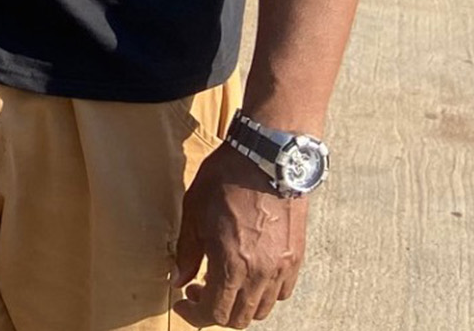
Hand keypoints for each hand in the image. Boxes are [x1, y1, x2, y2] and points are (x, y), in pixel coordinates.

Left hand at [173, 143, 309, 327]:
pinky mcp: (296, 256)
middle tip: (199, 289)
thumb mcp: (194, 213)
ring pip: (261, 309)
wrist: (267, 158)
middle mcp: (260, 273)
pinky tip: (250, 273)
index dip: (193, 314)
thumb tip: (178, 280)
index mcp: (231, 265)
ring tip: (225, 281)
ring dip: (240, 303)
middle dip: (214, 311)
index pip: (214, 314)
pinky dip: (264, 292)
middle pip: (239, 318)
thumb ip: (186, 253)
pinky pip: (282, 291)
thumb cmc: (226, 180)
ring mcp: (282, 267)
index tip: (183, 301)